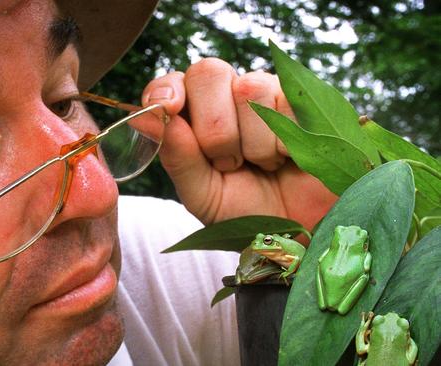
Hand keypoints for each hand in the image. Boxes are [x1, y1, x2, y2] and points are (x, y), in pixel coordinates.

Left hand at [141, 58, 336, 230]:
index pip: (173, 82)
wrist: (297, 233)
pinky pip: (286, 103)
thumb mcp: (202, 194)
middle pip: (209, 72)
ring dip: (252, 142)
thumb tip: (143, 119)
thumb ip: (177, 156)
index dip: (167, 89)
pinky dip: (283, 144)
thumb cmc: (244, 212)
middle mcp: (227, 96)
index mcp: (194, 116)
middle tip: (228, 164)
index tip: (168, 108)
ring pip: (248, 88)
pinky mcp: (304, 102)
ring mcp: (267, 94)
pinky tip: (287, 159)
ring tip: (261, 165)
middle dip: (214, 127)